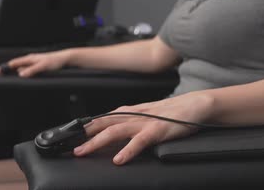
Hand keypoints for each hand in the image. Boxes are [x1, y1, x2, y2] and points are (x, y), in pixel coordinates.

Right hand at [6, 50, 71, 76]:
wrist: (65, 59)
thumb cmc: (55, 61)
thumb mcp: (43, 66)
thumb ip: (31, 70)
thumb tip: (20, 74)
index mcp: (29, 58)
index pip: (13, 63)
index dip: (5, 67)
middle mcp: (30, 60)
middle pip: (16, 67)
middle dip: (9, 72)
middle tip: (3, 78)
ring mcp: (34, 63)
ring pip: (22, 70)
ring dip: (18, 74)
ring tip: (14, 78)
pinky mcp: (38, 67)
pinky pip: (28, 71)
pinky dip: (24, 75)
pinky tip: (25, 78)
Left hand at [73, 92, 213, 164]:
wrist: (194, 105)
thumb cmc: (169, 113)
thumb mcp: (144, 116)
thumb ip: (127, 123)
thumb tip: (109, 136)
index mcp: (127, 112)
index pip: (100, 119)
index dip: (83, 128)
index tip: (69, 138)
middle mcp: (132, 115)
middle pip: (102, 125)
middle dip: (83, 136)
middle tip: (69, 148)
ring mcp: (144, 122)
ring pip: (114, 131)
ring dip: (96, 142)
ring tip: (84, 152)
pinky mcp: (157, 130)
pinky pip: (139, 141)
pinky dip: (128, 150)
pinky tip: (118, 159)